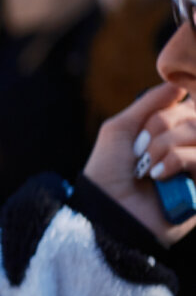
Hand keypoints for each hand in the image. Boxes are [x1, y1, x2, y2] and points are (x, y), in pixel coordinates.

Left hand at [83, 82, 195, 245]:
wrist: (108, 210)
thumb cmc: (108, 171)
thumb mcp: (121, 128)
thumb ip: (149, 103)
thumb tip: (178, 84)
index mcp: (172, 132)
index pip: (188, 104)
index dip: (169, 110)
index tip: (146, 126)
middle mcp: (189, 147)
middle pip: (193, 115)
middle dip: (160, 126)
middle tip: (139, 149)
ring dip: (164, 145)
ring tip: (146, 167)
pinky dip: (176, 160)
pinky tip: (159, 177)